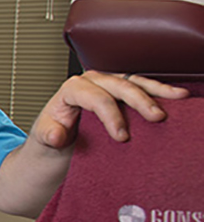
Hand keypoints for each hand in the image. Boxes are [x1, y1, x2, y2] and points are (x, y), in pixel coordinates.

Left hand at [31, 71, 188, 149]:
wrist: (56, 139)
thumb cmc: (52, 135)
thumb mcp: (44, 138)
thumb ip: (48, 135)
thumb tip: (55, 135)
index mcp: (71, 90)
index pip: (95, 98)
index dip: (110, 115)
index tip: (121, 136)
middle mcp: (90, 82)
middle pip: (118, 86)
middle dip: (139, 100)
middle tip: (156, 117)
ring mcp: (107, 84)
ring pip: (134, 82)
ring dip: (156, 91)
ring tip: (177, 98)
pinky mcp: (120, 91)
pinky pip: (141, 87)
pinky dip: (159, 91)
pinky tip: (176, 96)